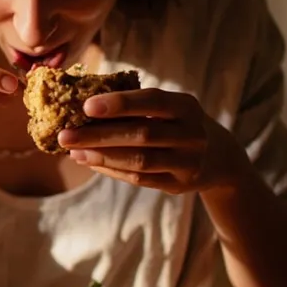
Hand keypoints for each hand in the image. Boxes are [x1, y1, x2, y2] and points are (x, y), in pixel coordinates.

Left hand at [56, 88, 251, 194]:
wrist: (220, 157)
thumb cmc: (178, 123)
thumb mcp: (171, 108)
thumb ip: (138, 106)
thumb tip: (84, 106)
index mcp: (186, 106)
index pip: (152, 101)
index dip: (120, 103)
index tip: (87, 105)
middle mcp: (192, 134)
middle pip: (141, 134)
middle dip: (99, 135)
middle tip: (66, 135)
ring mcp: (188, 162)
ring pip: (139, 161)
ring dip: (102, 156)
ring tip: (73, 152)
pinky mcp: (178, 185)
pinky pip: (140, 179)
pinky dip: (112, 170)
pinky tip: (91, 162)